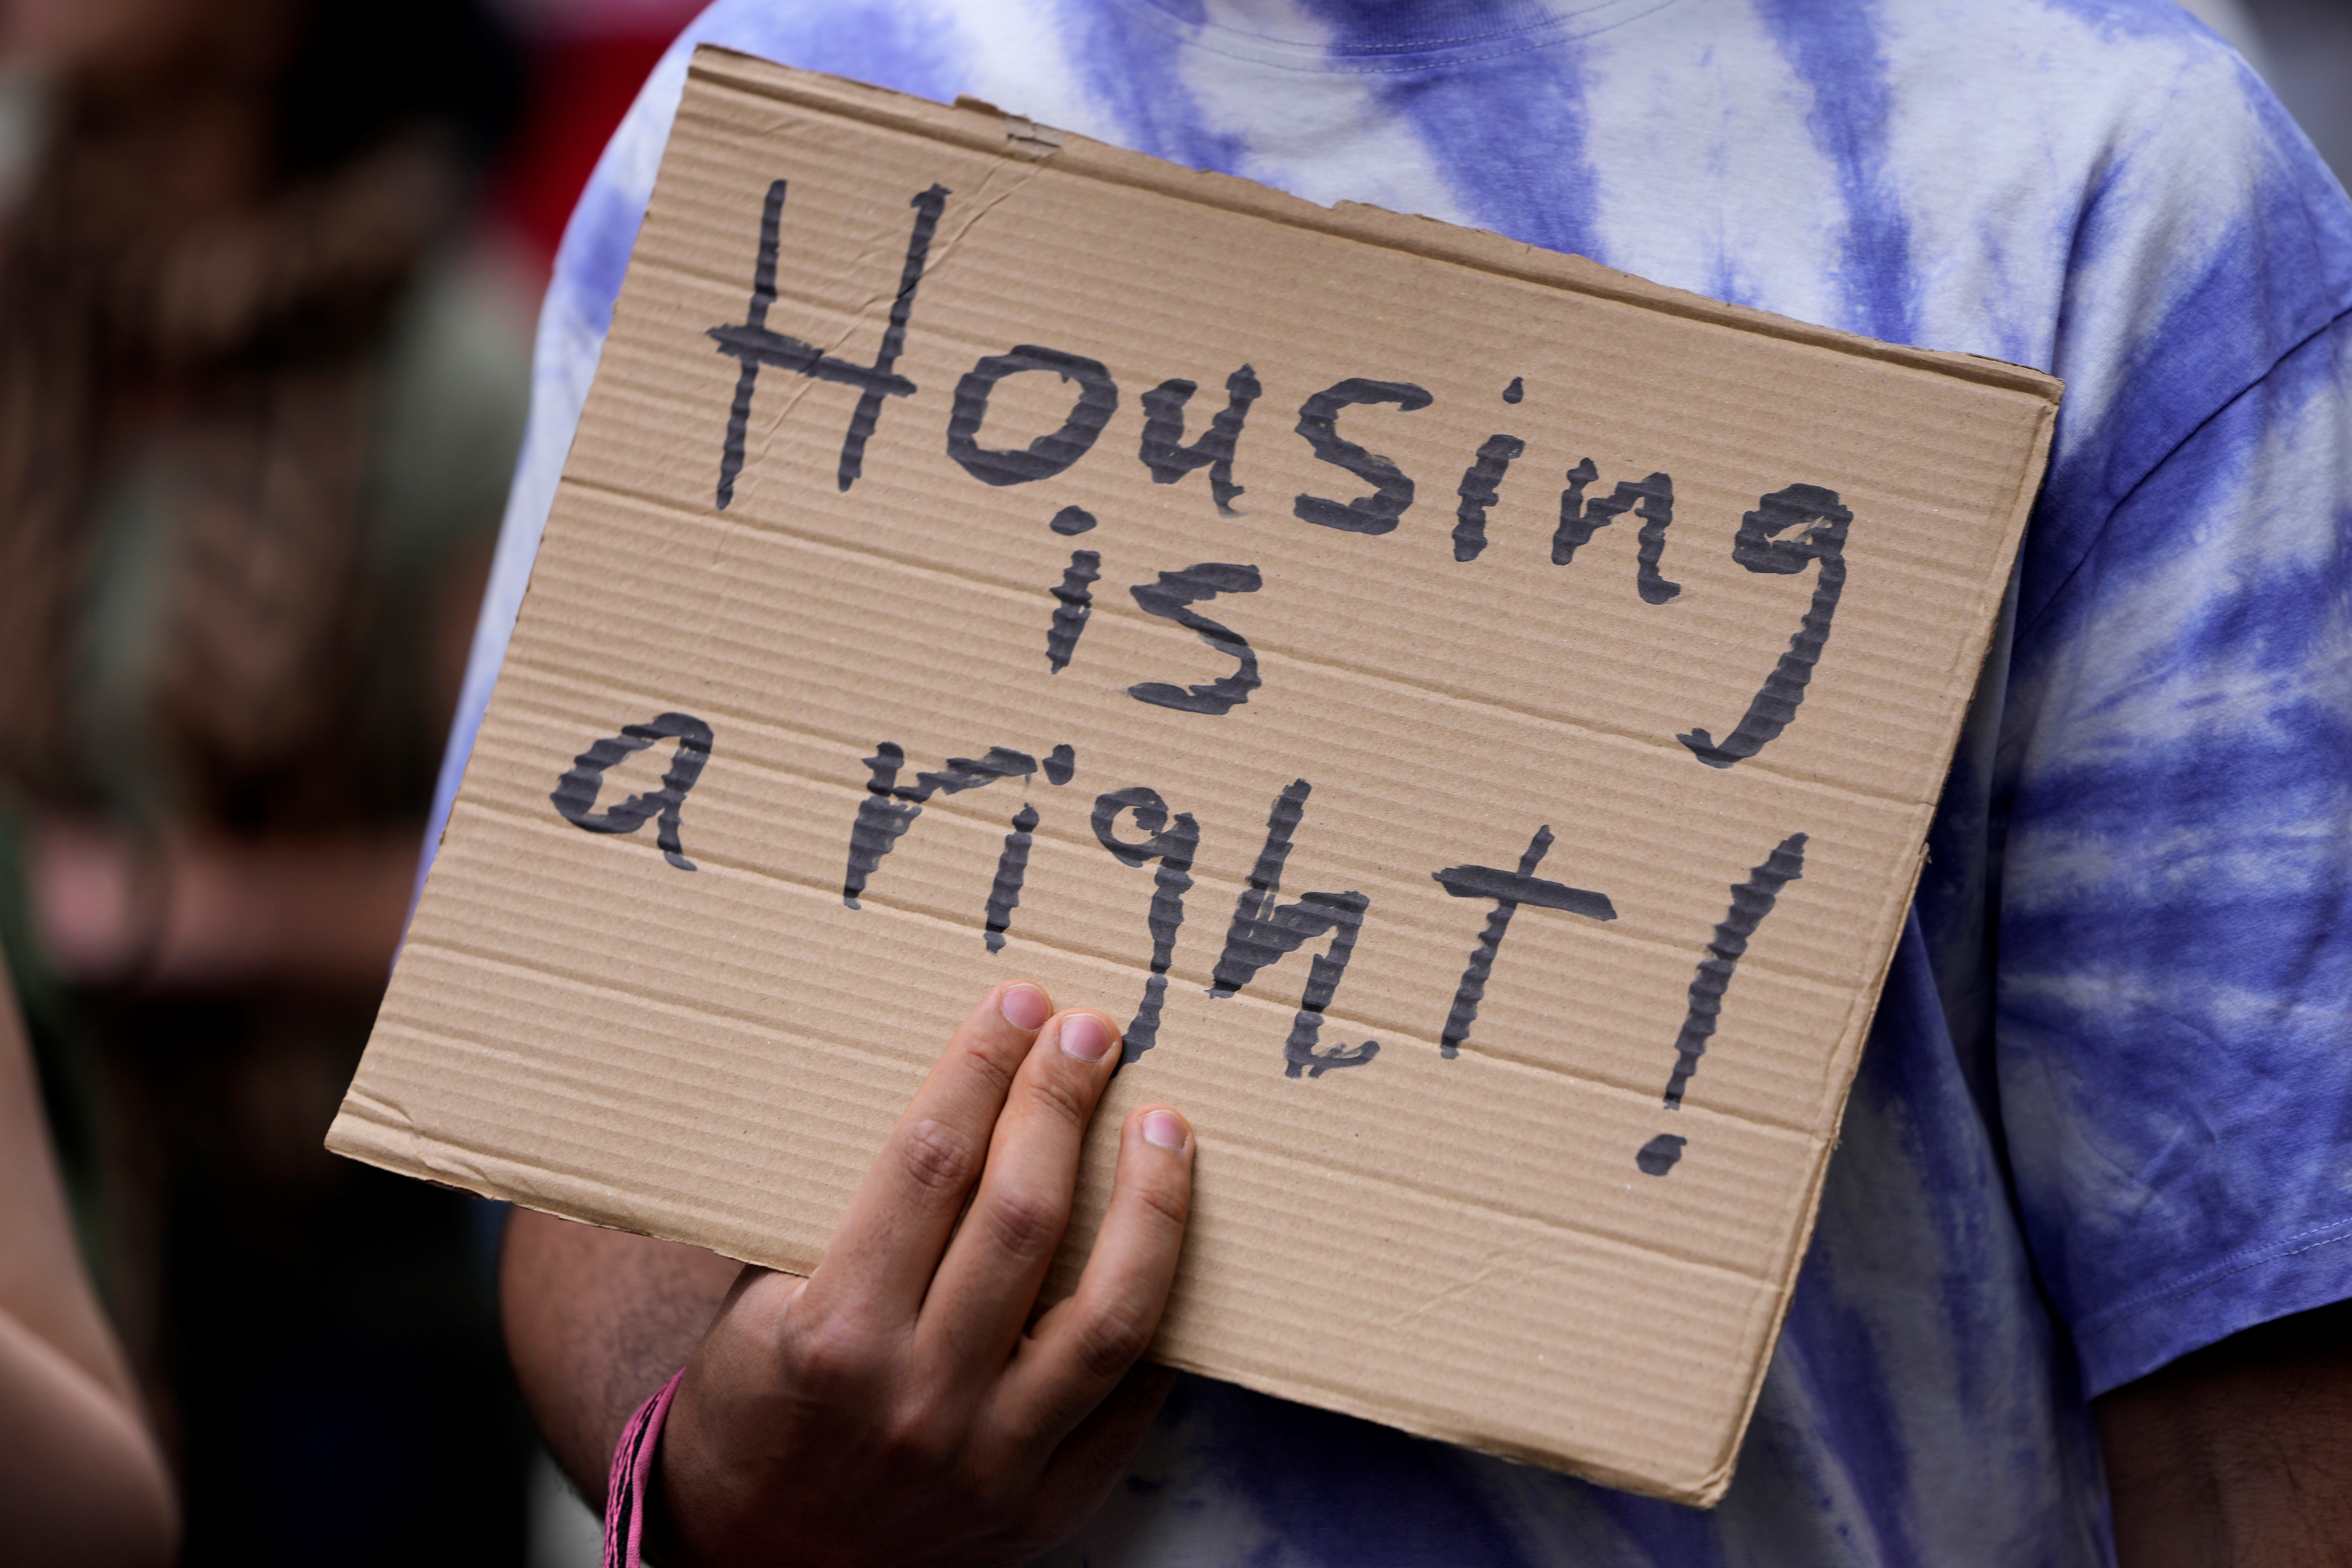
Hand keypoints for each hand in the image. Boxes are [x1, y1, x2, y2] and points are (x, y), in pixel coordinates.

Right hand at [650, 983, 1194, 1567]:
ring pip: (1107, 1311)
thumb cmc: (763, 1399)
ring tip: (1165, 1124)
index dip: (979, 1068)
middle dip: (1061, 1104)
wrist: (763, 1555)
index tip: (1016, 1005)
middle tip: (1093, 1031)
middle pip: (1021, 1217)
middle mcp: (917, 1399)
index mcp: (834, 1334)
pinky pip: (1129, 1397)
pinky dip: (1158, 1311)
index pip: (928, 1164)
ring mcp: (989, 1461)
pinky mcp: (1044, 1506)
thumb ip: (856, 1220)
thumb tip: (959, 1096)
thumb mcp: (765, 1303)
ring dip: (1150, 1202)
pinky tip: (1172, 1241)